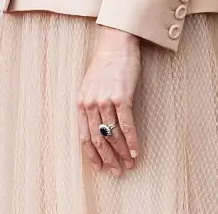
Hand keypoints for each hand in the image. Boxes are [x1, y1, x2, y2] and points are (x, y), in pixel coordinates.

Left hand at [77, 26, 139, 175]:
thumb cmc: (104, 65)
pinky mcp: (121, 96)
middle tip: (117, 172)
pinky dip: (132, 141)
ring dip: (122, 153)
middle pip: (98, 140)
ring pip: (113, 135)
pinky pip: (126, 125)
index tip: (100, 168)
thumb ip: (91, 106)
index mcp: (81, 102)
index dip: (93, 156)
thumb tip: (99, 131)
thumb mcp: (90, 86)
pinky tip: (136, 151)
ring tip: (130, 164)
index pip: (84, 137)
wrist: (115, 44)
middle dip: (108, 159)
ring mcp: (105, 100)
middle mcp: (90, 103)